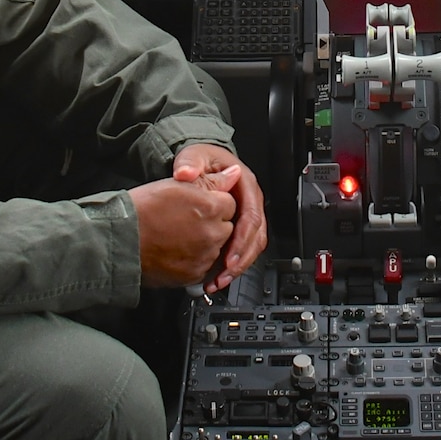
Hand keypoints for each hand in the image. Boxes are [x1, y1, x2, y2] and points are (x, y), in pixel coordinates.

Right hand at [131, 176, 236, 288]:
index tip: (195, 205)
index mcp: (210, 207)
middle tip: (185, 220)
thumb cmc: (142, 210)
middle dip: (212, 223)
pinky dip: (195, 260)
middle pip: (226, 226)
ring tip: (177, 235)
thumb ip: (211, 181)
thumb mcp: (176, 184)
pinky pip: (204, 266)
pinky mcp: (194, 275)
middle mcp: (212, 234)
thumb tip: (234, 174)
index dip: (212, 202)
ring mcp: (204, 256)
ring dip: (204, 242)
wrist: (120, 241)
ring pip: (216, 247)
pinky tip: (176, 250)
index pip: (229, 203)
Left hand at [172, 143, 268, 290]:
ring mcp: (248, 215)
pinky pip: (242, 249)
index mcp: (246, 185)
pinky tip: (215, 277)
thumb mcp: (193, 157)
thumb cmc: (201, 160)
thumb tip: (185, 173)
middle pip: (255, 237)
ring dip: (237, 267)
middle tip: (223, 276)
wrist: (201, 163)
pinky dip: (231, 265)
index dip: (241, 240)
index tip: (229, 258)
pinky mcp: (240, 227)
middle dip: (241, 260)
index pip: (250, 217)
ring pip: (252, 247)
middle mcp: (251, 202)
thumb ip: (189, 164)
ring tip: (218, 282)